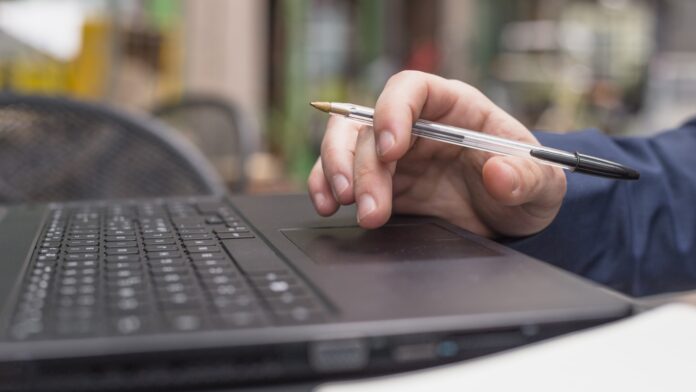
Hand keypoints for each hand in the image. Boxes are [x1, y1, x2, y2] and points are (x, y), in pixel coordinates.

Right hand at [307, 71, 566, 237]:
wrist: (510, 222)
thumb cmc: (525, 186)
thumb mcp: (542, 185)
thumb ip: (526, 177)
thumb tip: (499, 172)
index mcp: (455, 108)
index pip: (412, 89)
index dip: (393, 111)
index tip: (392, 149)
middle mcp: (417, 126)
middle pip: (369, 123)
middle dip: (361, 163)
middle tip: (367, 202)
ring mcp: (395, 156)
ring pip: (346, 146)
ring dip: (336, 173)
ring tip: (345, 205)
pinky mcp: (382, 185)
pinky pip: (341, 176)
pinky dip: (326, 187)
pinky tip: (328, 206)